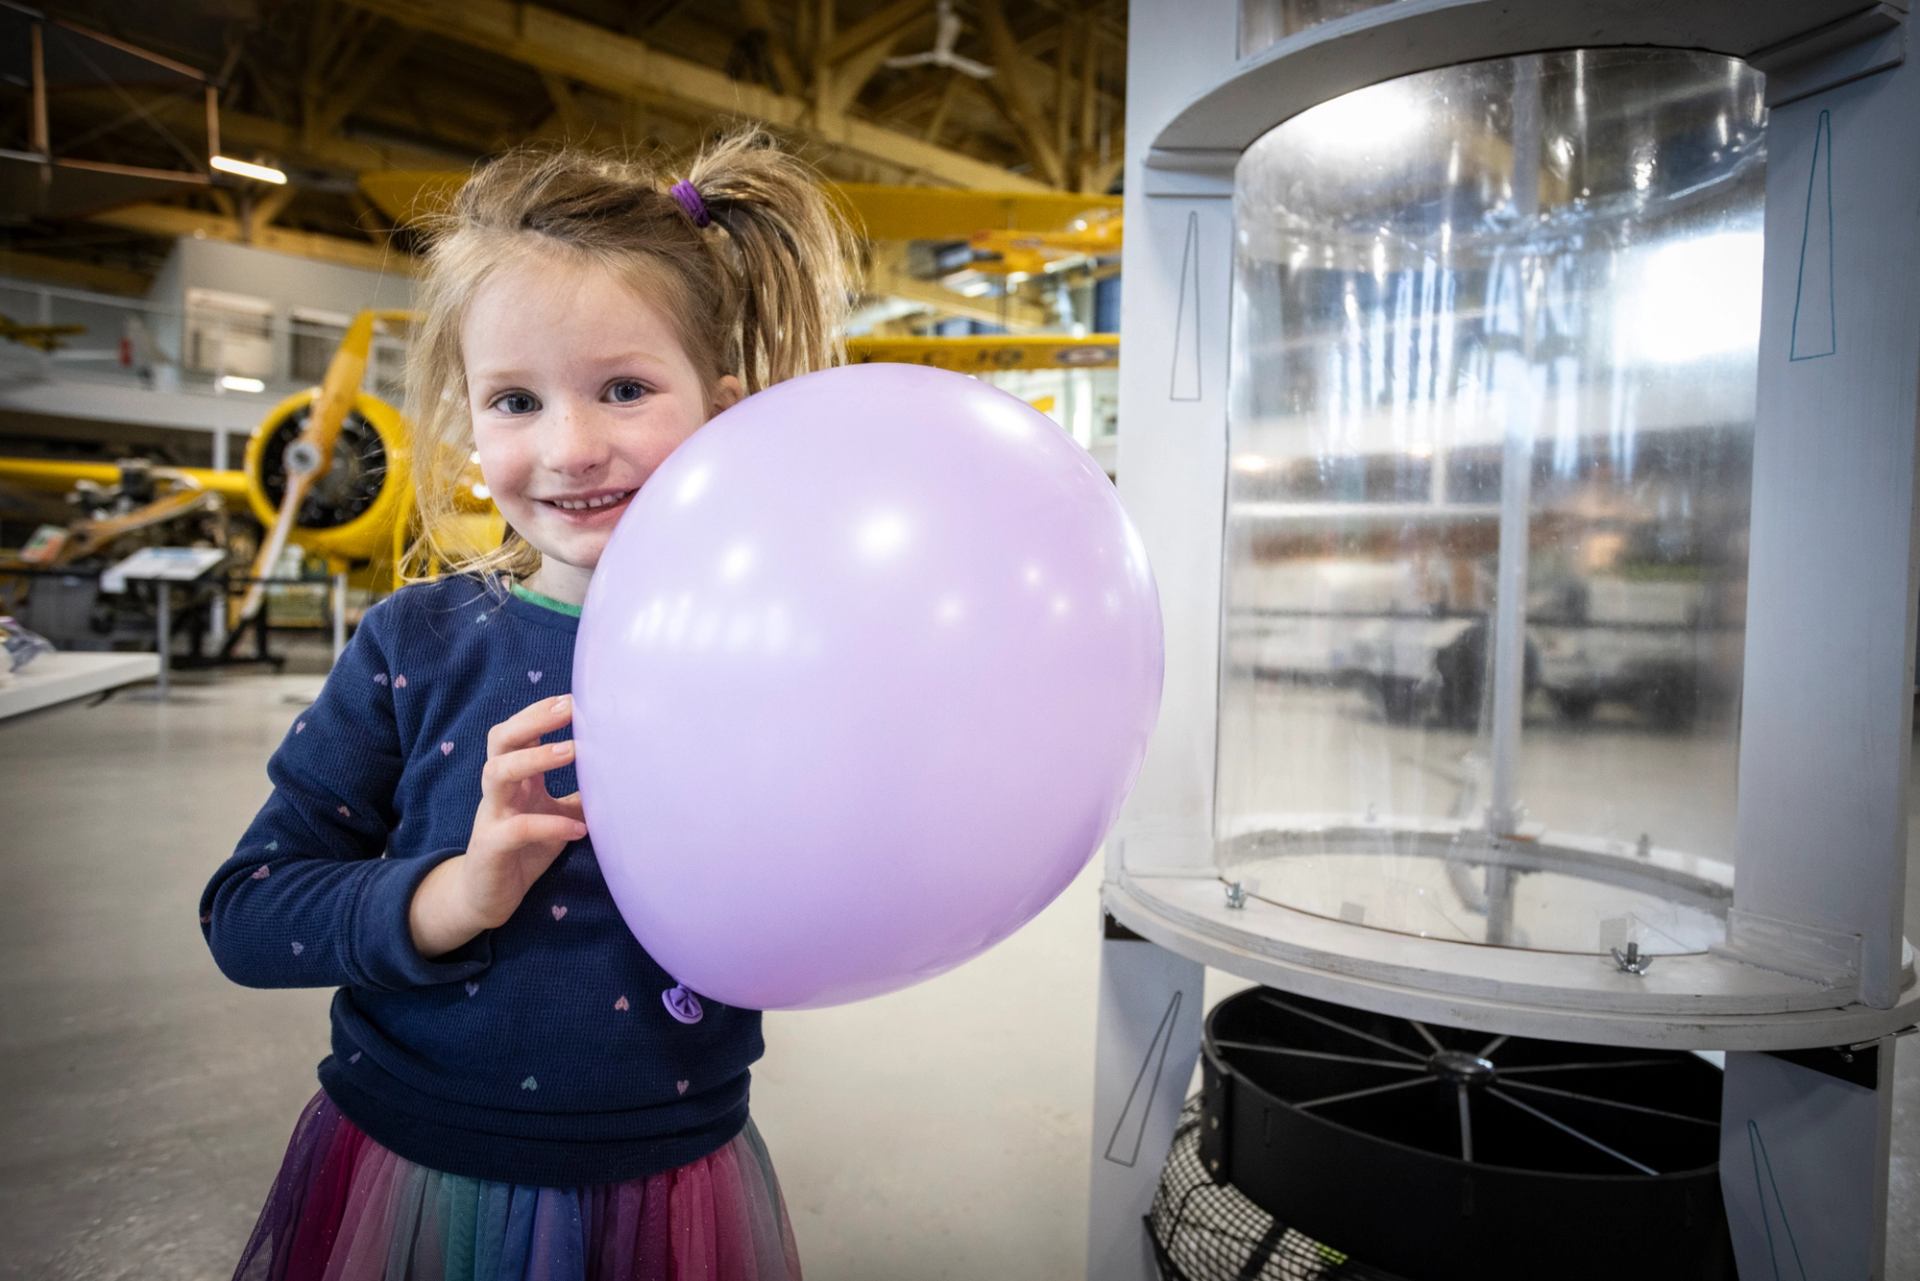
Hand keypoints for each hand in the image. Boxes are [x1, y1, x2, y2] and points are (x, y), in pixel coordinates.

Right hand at [409, 694, 586, 957]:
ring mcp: (490, 816)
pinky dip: (549, 826)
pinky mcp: (491, 847)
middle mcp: (499, 789)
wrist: (486, 896)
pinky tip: (578, 830)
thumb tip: (623, 773)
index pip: (517, 731)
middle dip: (532, 720)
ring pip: (497, 773)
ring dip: (535, 759)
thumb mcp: (557, 815)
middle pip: (500, 739)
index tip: (577, 697)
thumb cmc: (524, 848)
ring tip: (573, 751)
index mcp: (515, 777)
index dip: (541, 712)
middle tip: (568, 709)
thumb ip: (580, 794)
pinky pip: (517, 829)